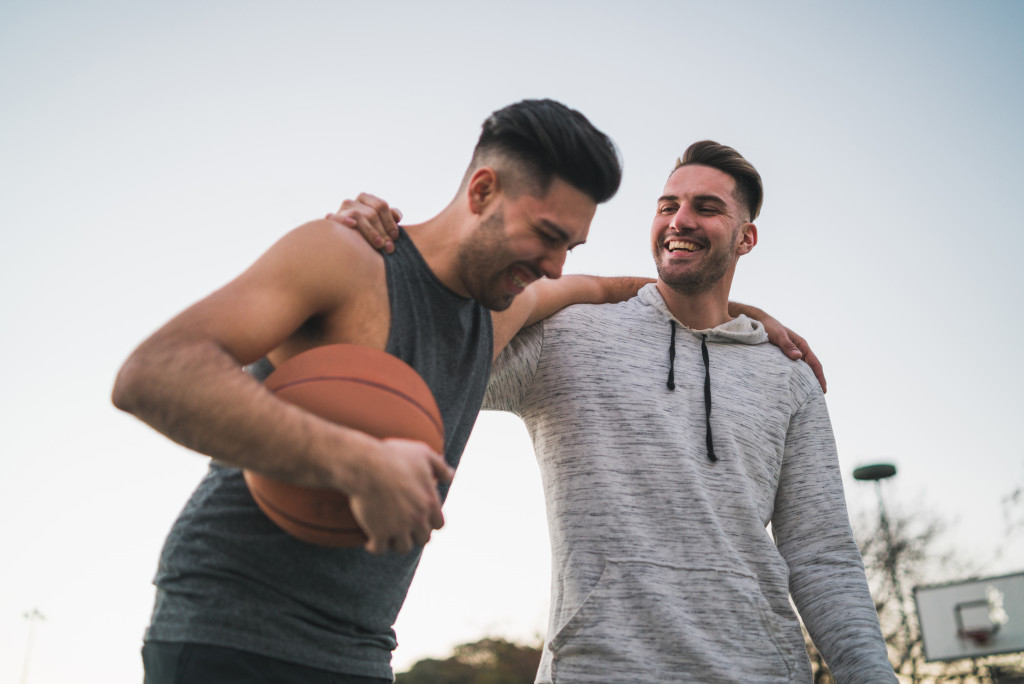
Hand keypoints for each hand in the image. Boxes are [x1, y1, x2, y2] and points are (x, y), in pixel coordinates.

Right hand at [327, 193, 401, 253]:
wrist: (346, 246)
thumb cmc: (368, 235)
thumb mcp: (381, 225)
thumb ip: (390, 218)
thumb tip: (397, 215)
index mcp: (365, 199)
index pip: (381, 205)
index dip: (389, 222)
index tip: (395, 236)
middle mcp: (352, 202)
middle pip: (371, 213)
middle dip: (382, 231)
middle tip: (389, 247)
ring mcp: (340, 210)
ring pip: (357, 215)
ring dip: (370, 231)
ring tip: (379, 244)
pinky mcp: (330, 221)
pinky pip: (334, 217)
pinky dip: (344, 220)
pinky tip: (352, 225)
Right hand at [347, 438, 453, 554]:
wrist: (367, 465)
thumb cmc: (393, 456)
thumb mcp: (422, 454)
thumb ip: (440, 466)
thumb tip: (451, 475)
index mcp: (430, 502)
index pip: (438, 524)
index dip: (429, 522)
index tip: (420, 519)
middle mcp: (418, 518)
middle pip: (423, 539)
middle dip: (415, 534)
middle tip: (404, 528)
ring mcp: (399, 527)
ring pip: (403, 547)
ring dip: (396, 542)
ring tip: (388, 536)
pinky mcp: (378, 532)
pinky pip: (378, 549)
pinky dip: (374, 547)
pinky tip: (370, 541)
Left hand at [761, 315, 826, 392]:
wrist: (758, 321)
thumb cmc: (769, 327)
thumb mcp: (778, 335)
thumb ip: (787, 345)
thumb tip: (798, 357)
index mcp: (802, 345)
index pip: (815, 364)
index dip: (820, 377)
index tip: (824, 390)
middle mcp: (799, 350)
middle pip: (811, 369)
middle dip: (815, 382)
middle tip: (817, 398)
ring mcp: (791, 354)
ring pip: (802, 370)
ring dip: (806, 381)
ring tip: (806, 395)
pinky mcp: (783, 357)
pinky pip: (792, 369)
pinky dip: (795, 377)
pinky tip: (792, 386)